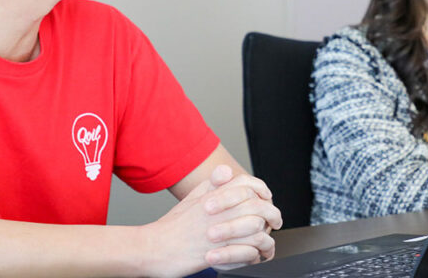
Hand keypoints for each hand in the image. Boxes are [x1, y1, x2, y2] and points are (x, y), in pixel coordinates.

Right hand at [140, 165, 282, 276]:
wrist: (152, 249)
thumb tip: (227, 171)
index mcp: (212, 196)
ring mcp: (217, 233)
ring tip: (267, 243)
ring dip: (266, 237)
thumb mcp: (191, 199)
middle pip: (256, 206)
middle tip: (275, 222)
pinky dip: (256, 255)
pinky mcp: (216, 254)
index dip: (261, 190)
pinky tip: (255, 256)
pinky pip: (247, 253)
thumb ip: (211, 184)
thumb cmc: (172, 227)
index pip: (246, 184)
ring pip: (256, 229)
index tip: (267, 198)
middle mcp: (217, 212)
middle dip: (272, 214)